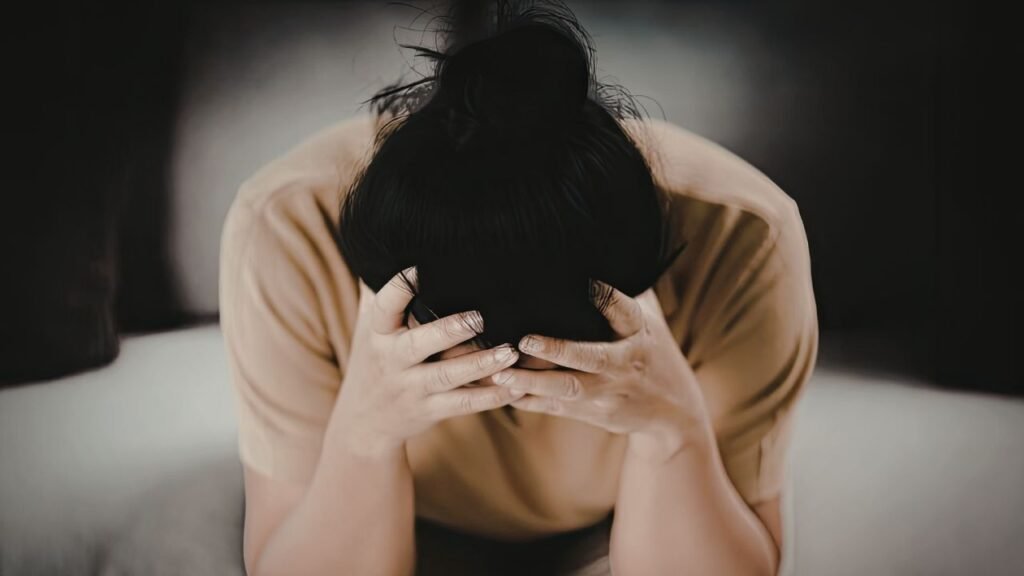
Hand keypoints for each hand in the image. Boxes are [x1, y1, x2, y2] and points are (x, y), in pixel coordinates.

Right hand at [331, 266, 525, 454]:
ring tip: (509, 351)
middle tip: (481, 315)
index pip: (385, 307)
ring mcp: (411, 388)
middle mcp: (392, 360)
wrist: (364, 422)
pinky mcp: (430, 410)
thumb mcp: (366, 328)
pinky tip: (514, 386)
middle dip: (450, 330)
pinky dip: (489, 397)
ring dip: (480, 364)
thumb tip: (377, 247)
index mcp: (378, 334)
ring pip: (447, 377)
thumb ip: (376, 292)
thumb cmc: (374, 361)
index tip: (421, 267)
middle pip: (420, 344)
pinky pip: (462, 404)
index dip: (400, 288)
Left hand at [493, 280, 710, 456]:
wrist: (675, 413)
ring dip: (535, 382)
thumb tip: (602, 246)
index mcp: (639, 330)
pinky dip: (533, 401)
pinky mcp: (596, 411)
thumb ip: (627, 288)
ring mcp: (610, 390)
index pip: (623, 310)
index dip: (605, 296)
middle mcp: (625, 361)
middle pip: (590, 356)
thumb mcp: (650, 317)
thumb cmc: (652, 350)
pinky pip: (560, 408)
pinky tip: (505, 393)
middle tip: (524, 339)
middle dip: (557, 350)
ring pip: (570, 387)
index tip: (584, 283)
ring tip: (502, 374)